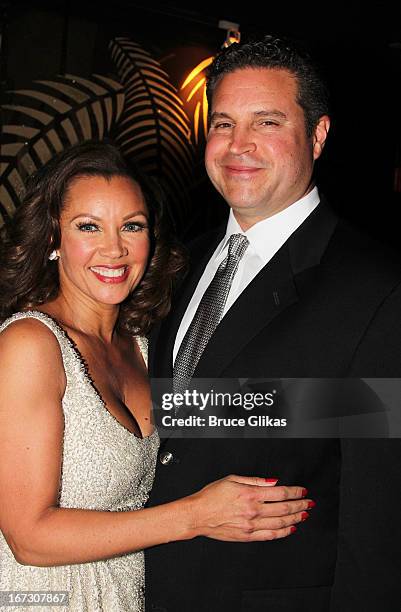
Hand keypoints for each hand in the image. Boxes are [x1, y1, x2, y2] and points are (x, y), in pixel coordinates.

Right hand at [188, 475, 312, 541]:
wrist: (197, 514)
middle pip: (284, 508)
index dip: (295, 492)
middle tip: (309, 503)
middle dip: (300, 505)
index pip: (281, 493)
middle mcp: (253, 510)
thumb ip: (255, 480)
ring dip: (295, 518)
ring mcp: (251, 525)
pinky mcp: (247, 536)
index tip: (303, 491)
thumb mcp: (232, 479)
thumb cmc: (211, 496)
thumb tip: (273, 481)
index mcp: (250, 494)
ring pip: (280, 523)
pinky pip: (270, 536)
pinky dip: (283, 532)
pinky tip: (290, 528)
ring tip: (303, 515)